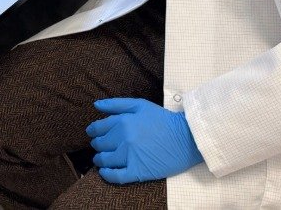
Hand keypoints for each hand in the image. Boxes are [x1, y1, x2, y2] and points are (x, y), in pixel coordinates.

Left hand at [86, 97, 203, 183]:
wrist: (187, 139)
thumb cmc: (164, 120)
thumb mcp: (140, 105)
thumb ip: (116, 104)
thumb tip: (96, 105)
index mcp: (123, 122)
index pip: (98, 128)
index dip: (93, 131)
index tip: (93, 134)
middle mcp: (123, 139)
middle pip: (100, 144)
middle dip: (97, 145)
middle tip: (100, 146)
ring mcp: (130, 156)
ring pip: (105, 160)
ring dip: (100, 159)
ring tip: (102, 159)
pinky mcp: (138, 171)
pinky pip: (116, 176)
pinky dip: (106, 175)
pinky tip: (104, 172)